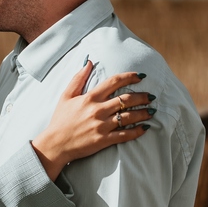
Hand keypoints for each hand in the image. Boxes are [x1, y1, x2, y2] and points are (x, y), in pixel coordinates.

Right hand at [30, 62, 154, 178]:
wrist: (55, 145)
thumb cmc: (60, 120)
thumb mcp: (66, 96)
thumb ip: (78, 78)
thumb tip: (88, 62)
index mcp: (90, 98)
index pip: (114, 82)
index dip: (130, 77)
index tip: (140, 76)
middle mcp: (98, 110)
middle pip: (126, 100)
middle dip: (142, 97)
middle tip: (151, 96)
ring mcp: (102, 126)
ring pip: (129, 117)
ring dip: (143, 113)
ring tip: (152, 111)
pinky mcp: (104, 140)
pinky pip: (125, 135)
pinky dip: (137, 131)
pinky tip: (144, 128)